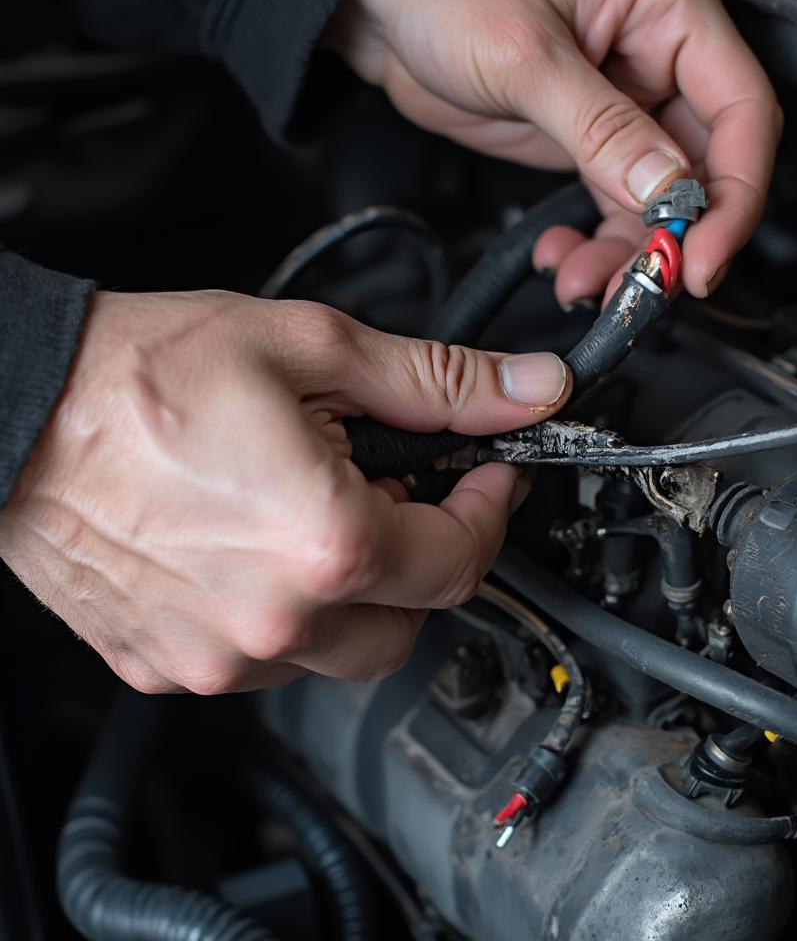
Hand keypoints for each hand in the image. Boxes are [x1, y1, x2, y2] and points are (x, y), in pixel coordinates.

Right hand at [0, 291, 569, 692]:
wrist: (13, 407)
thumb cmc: (138, 375)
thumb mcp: (313, 350)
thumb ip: (438, 382)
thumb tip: (525, 388)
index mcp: (327, 542)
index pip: (463, 558)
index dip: (490, 510)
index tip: (486, 478)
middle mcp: (276, 620)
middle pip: (414, 618)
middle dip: (428, 555)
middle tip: (400, 491)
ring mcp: (217, 656)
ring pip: (343, 650)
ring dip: (360, 590)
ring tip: (318, 513)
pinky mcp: (167, 666)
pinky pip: (266, 660)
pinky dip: (289, 613)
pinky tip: (258, 549)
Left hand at [327, 0, 780, 303]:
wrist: (386, 8)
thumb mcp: (527, 58)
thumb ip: (602, 129)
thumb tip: (665, 191)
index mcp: (669, 4)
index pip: (741, 109)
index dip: (735, 194)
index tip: (703, 255)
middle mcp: (661, 53)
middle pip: (709, 167)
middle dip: (677, 237)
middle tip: (650, 286)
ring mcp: (629, 103)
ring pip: (662, 202)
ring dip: (631, 254)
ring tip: (586, 283)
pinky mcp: (595, 142)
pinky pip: (617, 209)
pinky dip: (598, 246)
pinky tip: (566, 261)